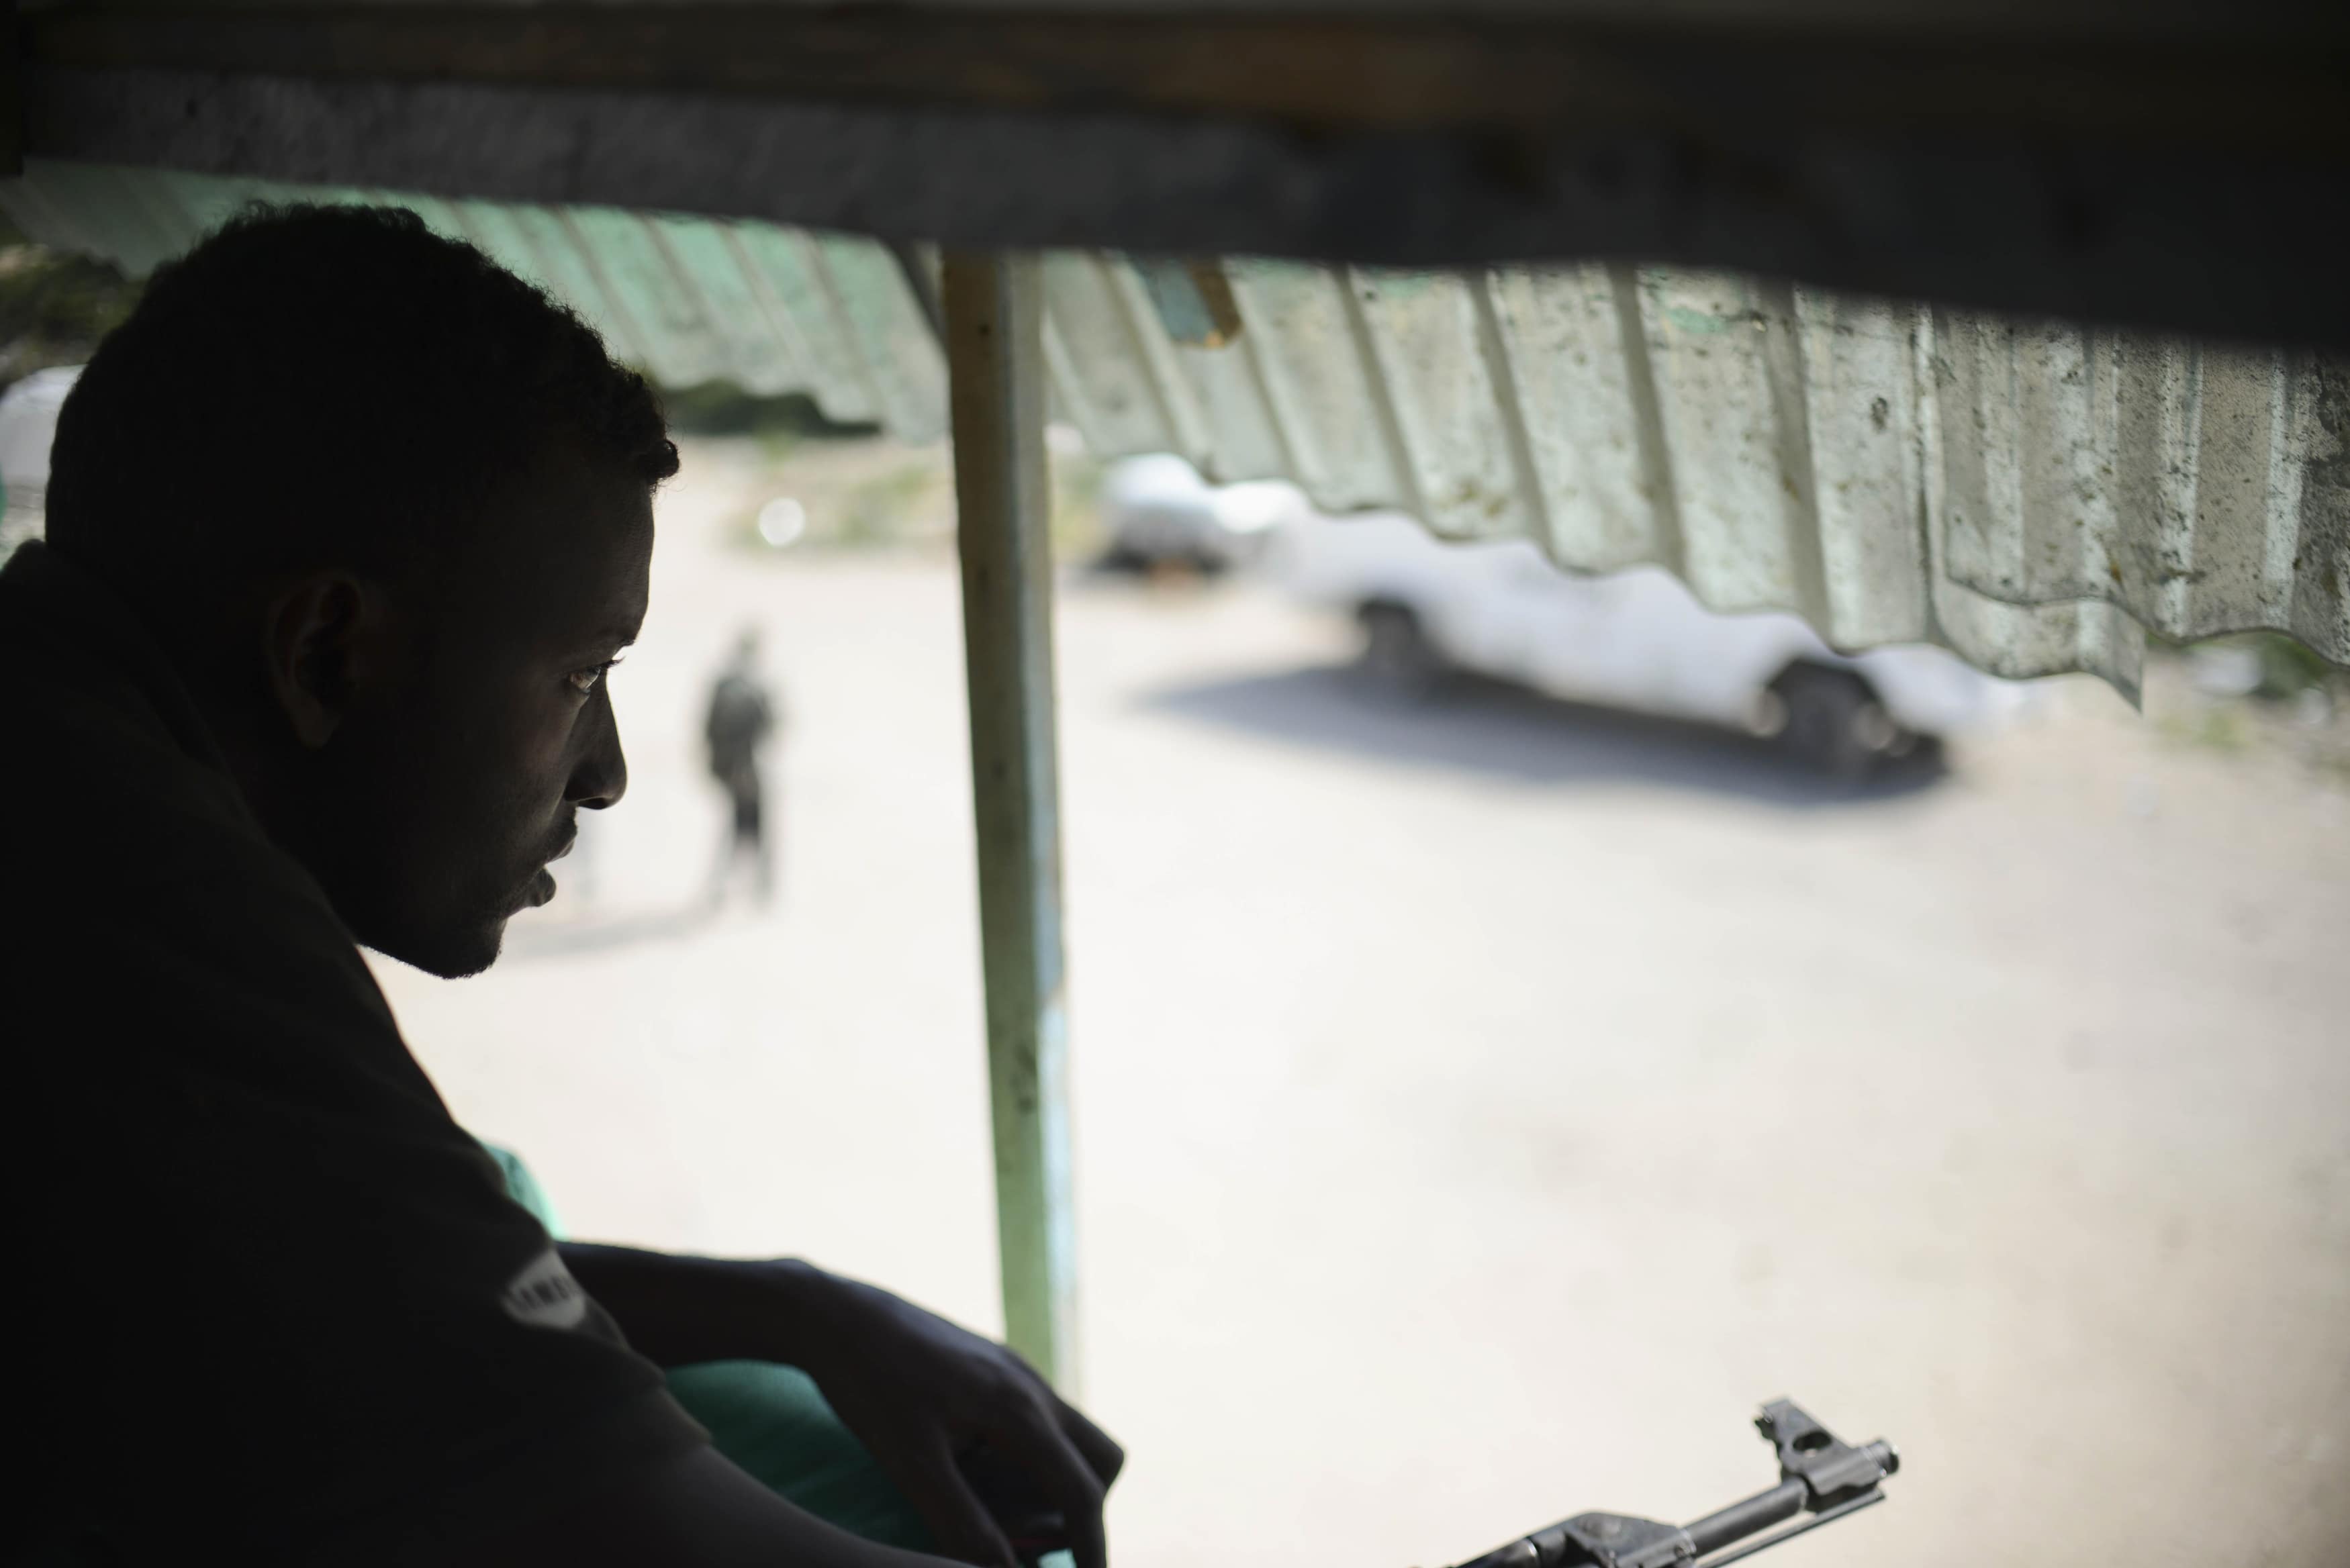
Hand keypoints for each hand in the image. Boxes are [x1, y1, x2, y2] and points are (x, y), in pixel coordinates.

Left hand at [789, 1270, 1123, 1567]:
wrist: (838, 1315)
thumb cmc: (871, 1388)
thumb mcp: (912, 1464)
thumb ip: (963, 1522)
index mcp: (1020, 1410)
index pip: (1081, 1490)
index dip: (1091, 1545)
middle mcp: (1031, 1386)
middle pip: (1099, 1458)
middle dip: (1081, 1506)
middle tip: (1027, 1538)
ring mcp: (1016, 1372)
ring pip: (1066, 1439)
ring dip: (1043, 1483)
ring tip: (981, 1499)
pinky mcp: (995, 1368)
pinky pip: (1034, 1421)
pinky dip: (1019, 1458)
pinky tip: (965, 1465)